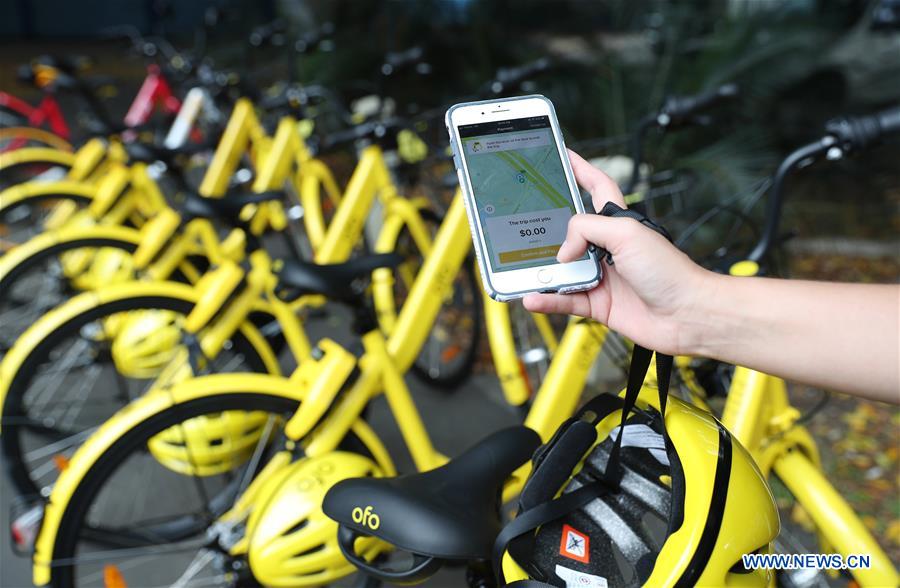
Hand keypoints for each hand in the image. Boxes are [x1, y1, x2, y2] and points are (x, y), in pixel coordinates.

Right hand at [523, 150, 712, 355]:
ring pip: (561, 270)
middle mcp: (607, 248)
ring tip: (524, 267)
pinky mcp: (597, 303)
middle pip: (569, 232)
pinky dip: (546, 300)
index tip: (561, 156)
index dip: (580, 169)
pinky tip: (534, 297)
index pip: (596, 187)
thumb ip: (588, 229)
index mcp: (618, 223)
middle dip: (547, 228)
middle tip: (523, 221)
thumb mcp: (627, 233)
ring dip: (542, 271)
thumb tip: (563, 250)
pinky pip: (564, 300)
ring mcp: (601, 276)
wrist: (686, 314)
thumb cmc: (670, 271)